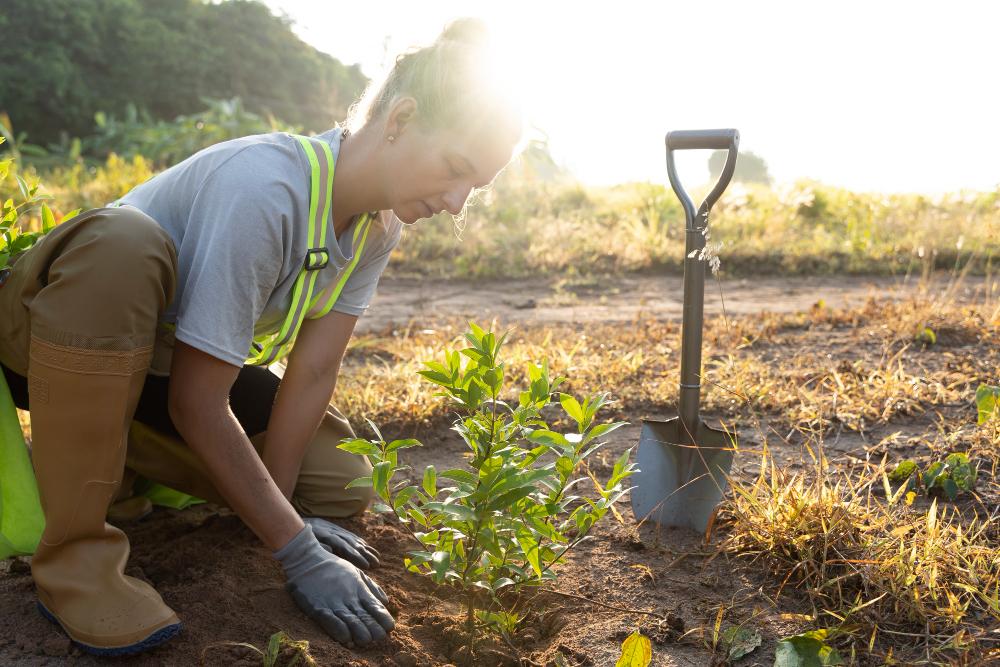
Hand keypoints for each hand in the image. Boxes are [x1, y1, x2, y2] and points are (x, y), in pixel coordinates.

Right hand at [274, 525, 394, 646]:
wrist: (308, 561)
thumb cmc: (334, 568)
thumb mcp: (357, 573)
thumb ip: (371, 588)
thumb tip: (386, 602)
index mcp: (359, 590)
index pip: (375, 607)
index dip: (383, 619)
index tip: (390, 628)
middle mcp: (349, 598)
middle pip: (365, 617)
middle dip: (373, 629)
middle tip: (379, 638)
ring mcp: (334, 603)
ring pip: (350, 621)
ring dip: (359, 633)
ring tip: (366, 641)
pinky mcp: (318, 607)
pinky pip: (330, 621)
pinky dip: (339, 630)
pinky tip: (346, 639)